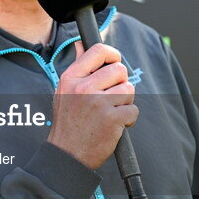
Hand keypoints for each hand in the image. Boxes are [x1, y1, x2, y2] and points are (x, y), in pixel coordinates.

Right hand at [47, 42, 138, 169]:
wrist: (67, 154)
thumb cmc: (68, 122)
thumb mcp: (64, 91)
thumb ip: (77, 67)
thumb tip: (81, 44)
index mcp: (71, 78)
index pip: (98, 51)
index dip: (113, 55)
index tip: (115, 63)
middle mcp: (84, 87)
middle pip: (119, 70)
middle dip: (121, 83)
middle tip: (112, 96)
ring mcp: (98, 103)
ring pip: (129, 89)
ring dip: (125, 102)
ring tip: (111, 112)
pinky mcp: (112, 119)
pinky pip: (133, 110)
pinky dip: (128, 119)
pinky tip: (115, 125)